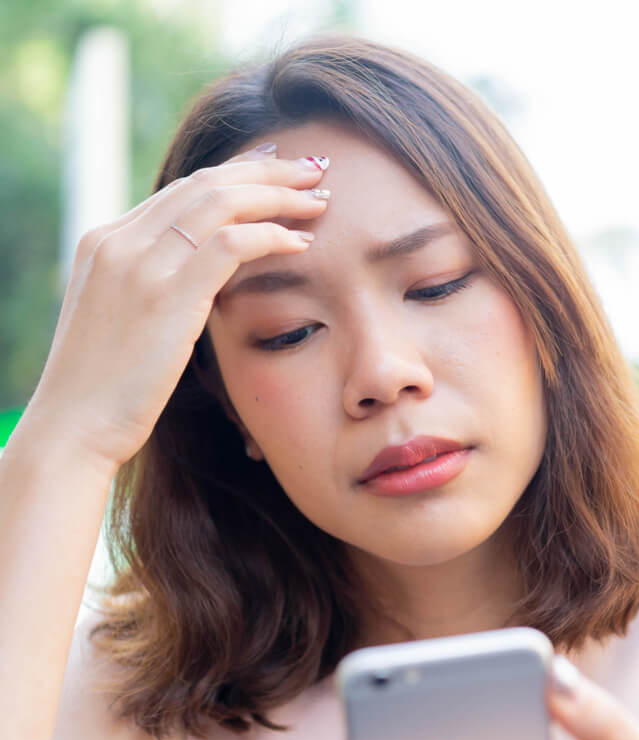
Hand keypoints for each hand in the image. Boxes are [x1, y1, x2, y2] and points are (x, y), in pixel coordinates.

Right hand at [26, 144, 330, 473]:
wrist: (74, 426)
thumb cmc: (103, 390)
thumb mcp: (119, 322)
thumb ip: (150, 291)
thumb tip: (195, 286)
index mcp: (105, 242)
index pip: (181, 191)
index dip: (236, 176)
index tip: (275, 171)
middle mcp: (120, 241)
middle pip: (204, 183)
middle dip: (265, 171)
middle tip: (312, 169)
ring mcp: (140, 264)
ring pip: (222, 203)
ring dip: (278, 196)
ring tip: (319, 199)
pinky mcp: (167, 294)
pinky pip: (232, 244)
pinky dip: (272, 236)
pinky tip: (302, 242)